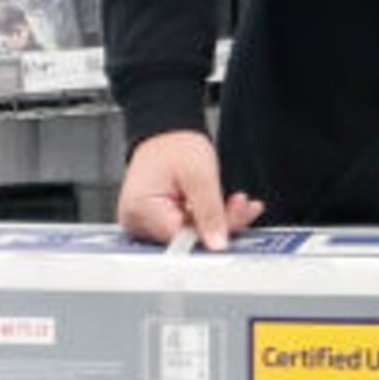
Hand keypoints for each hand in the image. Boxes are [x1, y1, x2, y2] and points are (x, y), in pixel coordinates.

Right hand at [116, 129, 263, 249]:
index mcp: (140, 210)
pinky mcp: (157, 223)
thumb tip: (216, 244)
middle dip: (219, 224)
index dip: (211, 230)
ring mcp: (145, 224)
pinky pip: (187, 228)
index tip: (235, 216)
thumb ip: (209, 212)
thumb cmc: (174, 146)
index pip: (181, 237)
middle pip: (186, 238)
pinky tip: (224, 207)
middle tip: (241, 206)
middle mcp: (137, 222)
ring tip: (236, 203)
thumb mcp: (199, 174)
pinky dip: (208, 218)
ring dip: (217, 221)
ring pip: (190, 235)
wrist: (167, 135)